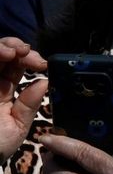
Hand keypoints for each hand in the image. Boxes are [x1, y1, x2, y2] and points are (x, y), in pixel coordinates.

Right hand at [0, 37, 46, 160]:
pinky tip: (1, 56)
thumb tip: (46, 81)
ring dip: (0, 47)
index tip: (42, 63)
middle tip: (24, 51)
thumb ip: (29, 105)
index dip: (29, 58)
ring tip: (11, 52)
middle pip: (1, 53)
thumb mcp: (16, 127)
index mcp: (4, 90)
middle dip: (14, 46)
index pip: (16, 64)